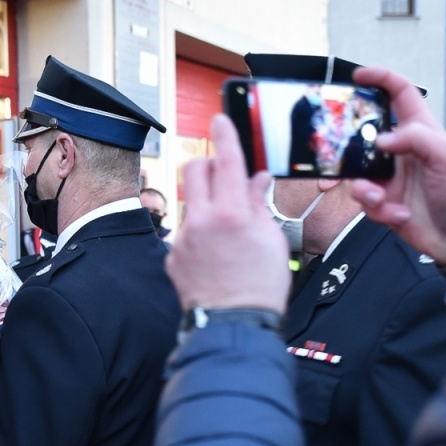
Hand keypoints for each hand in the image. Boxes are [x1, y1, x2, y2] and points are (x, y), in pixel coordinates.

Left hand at [167, 114, 289, 313]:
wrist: (234, 326)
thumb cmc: (259, 288)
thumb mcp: (271, 240)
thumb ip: (259, 204)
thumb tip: (256, 180)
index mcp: (230, 214)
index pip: (227, 161)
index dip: (225, 135)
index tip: (221, 120)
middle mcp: (201, 221)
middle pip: (195, 170)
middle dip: (209, 165)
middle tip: (226, 176)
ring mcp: (183, 239)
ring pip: (190, 202)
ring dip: (207, 202)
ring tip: (227, 227)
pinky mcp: (173, 256)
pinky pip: (186, 231)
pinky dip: (200, 232)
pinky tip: (215, 252)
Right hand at [347, 66, 445, 267]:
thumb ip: (415, 138)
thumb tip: (382, 138)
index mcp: (420, 131)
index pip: (399, 93)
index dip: (380, 79)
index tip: (358, 76)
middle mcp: (402, 151)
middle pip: (365, 134)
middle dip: (350, 145)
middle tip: (341, 152)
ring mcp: (391, 176)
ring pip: (357, 173)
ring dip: (364, 188)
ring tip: (380, 199)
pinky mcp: (384, 201)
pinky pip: (364, 201)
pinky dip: (379, 209)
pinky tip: (398, 214)